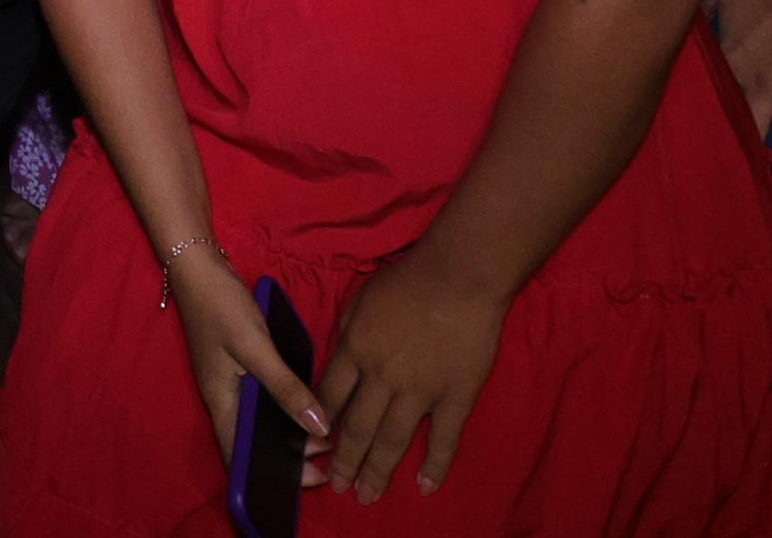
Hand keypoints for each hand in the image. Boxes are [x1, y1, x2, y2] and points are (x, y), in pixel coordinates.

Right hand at [169, 249, 331, 479]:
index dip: (273, 475)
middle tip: (329, 458)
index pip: (242, 455)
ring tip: (325, 436)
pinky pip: (263, 404)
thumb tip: (319, 428)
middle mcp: (225, 400)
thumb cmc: (222, 308)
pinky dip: (284, 412)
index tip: (314, 478)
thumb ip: (286, 388)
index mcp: (222, 403)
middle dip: (289, 458)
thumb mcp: (257, 348)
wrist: (199, 267)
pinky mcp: (239, 369)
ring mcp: (230, 384)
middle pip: (254, 443)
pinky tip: (306, 408)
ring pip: (261, 423)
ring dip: (289, 434)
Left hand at [317, 241, 505, 503]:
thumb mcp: (360, 300)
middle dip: (344, 461)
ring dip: (377, 471)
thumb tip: (337, 362)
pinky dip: (435, 466)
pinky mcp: (456, 396)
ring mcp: (420, 390)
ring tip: (366, 496)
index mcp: (355, 350)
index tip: (312, 447)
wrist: (459, 276)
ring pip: (392, 440)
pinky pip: (444, 439)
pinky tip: (423, 487)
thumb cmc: (407, 281)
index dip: (319, 425)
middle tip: (337, 486)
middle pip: (357, 427)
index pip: (329, 397)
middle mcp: (382, 377)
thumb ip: (347, 334)